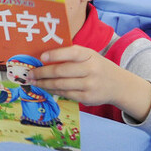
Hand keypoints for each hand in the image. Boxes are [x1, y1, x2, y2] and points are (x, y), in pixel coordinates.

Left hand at [31, 45, 150, 120]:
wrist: (119, 84)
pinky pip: (65, 94)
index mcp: (90, 55)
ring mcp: (89, 84)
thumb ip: (72, 56)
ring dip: (44, 83)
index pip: (71, 52)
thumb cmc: (98, 67)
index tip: (41, 56)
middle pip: (61, 71)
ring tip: (34, 82)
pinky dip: (53, 91)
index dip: (55, 54)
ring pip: (61, 85)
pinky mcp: (87, 97)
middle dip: (43, 73)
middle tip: (31, 73)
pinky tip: (46, 88)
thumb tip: (44, 58)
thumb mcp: (90, 57)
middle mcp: (91, 69)